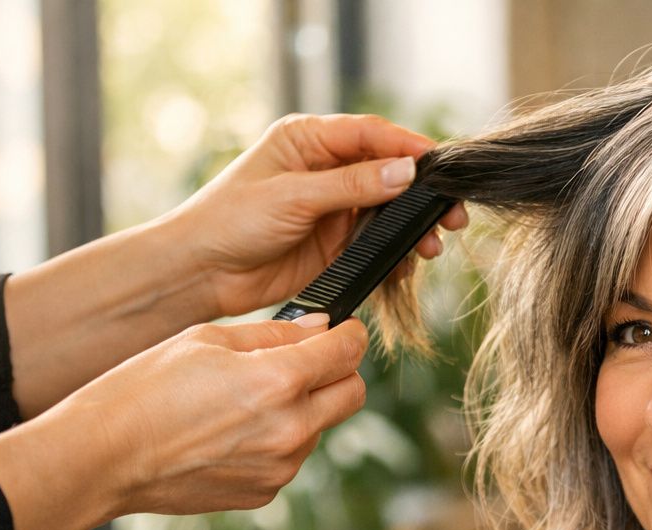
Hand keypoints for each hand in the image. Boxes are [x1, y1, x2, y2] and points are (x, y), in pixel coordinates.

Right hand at [92, 314, 369, 514]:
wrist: (104, 457)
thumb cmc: (144, 389)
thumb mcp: (206, 340)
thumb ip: (275, 333)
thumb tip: (321, 328)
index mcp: (279, 381)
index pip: (348, 353)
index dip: (350, 336)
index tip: (344, 331)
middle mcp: (291, 428)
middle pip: (353, 394)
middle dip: (338, 373)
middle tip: (306, 362)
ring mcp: (281, 467)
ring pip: (320, 427)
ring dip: (301, 410)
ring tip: (243, 401)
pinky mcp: (265, 492)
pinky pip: (290, 458)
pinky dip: (275, 441)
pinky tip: (229, 433)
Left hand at [169, 113, 467, 318]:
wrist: (201, 272)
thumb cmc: (230, 220)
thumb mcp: (293, 197)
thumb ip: (351, 185)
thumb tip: (404, 172)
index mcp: (309, 140)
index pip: (372, 134)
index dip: (409, 148)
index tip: (441, 167)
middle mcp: (326, 170)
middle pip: (389, 172)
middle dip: (421, 194)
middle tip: (450, 215)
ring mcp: (334, 208)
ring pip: (389, 211)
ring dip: (412, 228)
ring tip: (429, 247)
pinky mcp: (336, 244)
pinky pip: (378, 244)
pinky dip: (395, 254)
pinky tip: (404, 265)